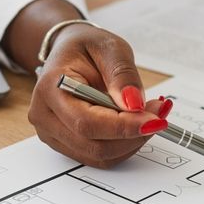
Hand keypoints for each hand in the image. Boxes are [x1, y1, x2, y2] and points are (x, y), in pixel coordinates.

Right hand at [28, 23, 172, 168]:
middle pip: (94, 145)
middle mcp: (45, 117)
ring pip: (100, 155)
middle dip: (134, 134)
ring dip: (132, 141)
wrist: (68, 52)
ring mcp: (53, 134)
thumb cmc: (85, 47)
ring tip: (149, 114)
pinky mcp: (66, 143)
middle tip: (159, 113)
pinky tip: (136, 123)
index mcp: (51, 89)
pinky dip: (124, 144)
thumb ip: (122, 75)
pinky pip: (100, 156)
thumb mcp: (109, 48)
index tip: (155, 119)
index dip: (124, 127)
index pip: (87, 122)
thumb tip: (134, 104)